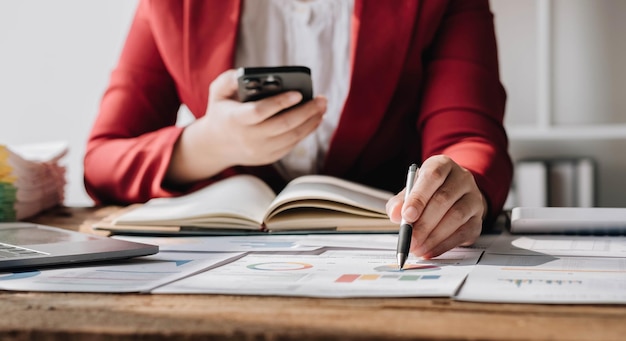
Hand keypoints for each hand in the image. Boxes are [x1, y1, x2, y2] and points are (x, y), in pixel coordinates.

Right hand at [167, 69, 326, 183]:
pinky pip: (292, 144)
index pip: (260, 111)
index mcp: (235, 119)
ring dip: (311, 122)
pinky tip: (315, 119)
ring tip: (322, 107)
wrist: (216, 146)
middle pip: (283, 125)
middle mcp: (249, 137)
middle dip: (306, 111)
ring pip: (292, 137)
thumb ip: (228, 79)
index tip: (298, 93)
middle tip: (321, 99)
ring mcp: (260, 150)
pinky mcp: (269, 157)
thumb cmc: (221, 112)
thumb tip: (246, 74)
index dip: (280, 102)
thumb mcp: (217, 92)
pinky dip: (306, 132)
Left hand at [386, 155, 486, 258]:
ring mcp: (473, 198)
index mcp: (443, 165)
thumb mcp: (411, 192)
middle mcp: (462, 178)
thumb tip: (396, 214)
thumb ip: (400, 202)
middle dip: (424, 223)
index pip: (433, 176)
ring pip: (456, 217)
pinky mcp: (478, 219)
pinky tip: (429, 251)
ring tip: (417, 248)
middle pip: (444, 199)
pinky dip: (444, 245)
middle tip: (410, 239)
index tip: (407, 216)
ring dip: (433, 236)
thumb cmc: (429, 193)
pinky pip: (463, 233)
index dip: (419, 197)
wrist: (455, 198)